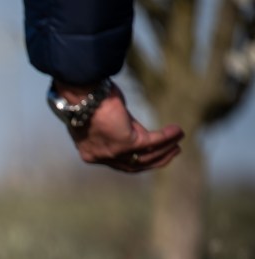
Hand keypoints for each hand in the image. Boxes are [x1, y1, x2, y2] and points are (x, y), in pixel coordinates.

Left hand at [54, 81, 184, 172]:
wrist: (80, 93)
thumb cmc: (87, 99)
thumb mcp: (101, 120)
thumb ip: (115, 129)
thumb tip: (131, 130)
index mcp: (91, 153)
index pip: (118, 162)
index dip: (138, 159)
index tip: (153, 153)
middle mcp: (101, 157)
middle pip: (133, 165)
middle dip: (155, 160)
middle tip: (172, 151)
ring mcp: (113, 152)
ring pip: (145, 156)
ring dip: (165, 149)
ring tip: (179, 141)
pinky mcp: (125, 143)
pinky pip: (152, 142)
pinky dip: (167, 137)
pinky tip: (178, 131)